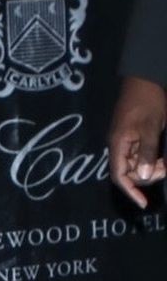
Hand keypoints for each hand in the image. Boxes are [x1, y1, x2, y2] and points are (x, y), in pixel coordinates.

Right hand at [109, 77, 166, 208]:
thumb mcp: (150, 127)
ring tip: (165, 159)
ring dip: (152, 167)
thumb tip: (145, 177)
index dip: (130, 192)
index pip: (119, 176)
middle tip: (166, 166)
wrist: (144, 77)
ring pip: (137, 164)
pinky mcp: (132, 136)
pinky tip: (162, 154)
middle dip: (148, 176)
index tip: (144, 203)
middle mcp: (118, 145)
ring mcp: (125, 140)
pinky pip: (140, 154)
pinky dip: (151, 158)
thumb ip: (147, 152)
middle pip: (129, 172)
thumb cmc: (147, 101)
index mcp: (118, 144)